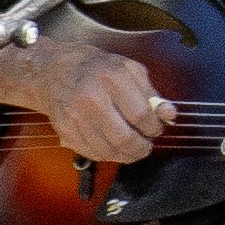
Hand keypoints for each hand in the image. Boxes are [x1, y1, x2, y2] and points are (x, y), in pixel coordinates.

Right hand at [6, 42, 164, 163]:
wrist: (55, 70)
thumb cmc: (98, 69)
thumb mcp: (130, 70)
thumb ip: (152, 93)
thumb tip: (169, 114)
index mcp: (112, 78)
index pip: (140, 114)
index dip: (153, 127)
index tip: (157, 129)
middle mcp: (91, 98)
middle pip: (123, 136)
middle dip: (141, 147)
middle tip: (147, 146)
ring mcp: (74, 115)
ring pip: (106, 149)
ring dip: (126, 155)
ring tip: (134, 150)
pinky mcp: (64, 128)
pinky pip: (89, 151)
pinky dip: (106, 155)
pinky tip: (114, 149)